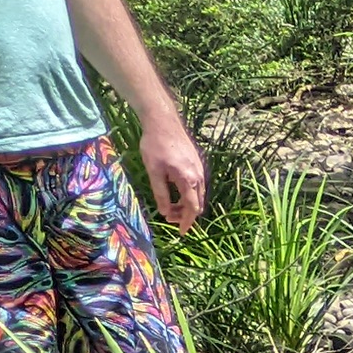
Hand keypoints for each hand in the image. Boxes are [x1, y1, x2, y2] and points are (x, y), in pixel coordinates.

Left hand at [138, 106, 208, 229]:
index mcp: (188, 179)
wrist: (163, 120)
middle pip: (197, 203)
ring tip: (169, 206)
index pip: (192, 208)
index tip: (180, 232)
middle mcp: (198, 175)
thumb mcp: (154, 172)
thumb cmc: (155, 145)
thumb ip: (160, 193)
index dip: (186, 222)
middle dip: (185, 214)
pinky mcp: (196, 162)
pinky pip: (196, 185)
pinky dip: (188, 193)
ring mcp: (199, 168)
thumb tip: (164, 212)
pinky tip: (174, 191)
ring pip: (197, 194)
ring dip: (186, 203)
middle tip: (169, 218)